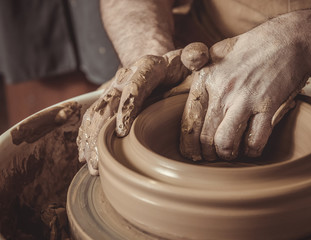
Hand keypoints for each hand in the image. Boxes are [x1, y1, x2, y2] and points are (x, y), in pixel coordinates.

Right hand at [77, 43, 208, 174]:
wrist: (160, 63)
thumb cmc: (178, 66)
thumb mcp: (190, 59)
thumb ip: (195, 56)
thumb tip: (196, 57)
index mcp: (146, 68)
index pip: (133, 88)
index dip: (125, 109)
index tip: (121, 132)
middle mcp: (124, 79)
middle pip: (107, 105)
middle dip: (100, 134)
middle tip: (99, 161)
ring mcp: (114, 91)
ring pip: (96, 115)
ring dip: (90, 141)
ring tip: (92, 166)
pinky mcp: (110, 102)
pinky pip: (93, 119)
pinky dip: (86, 137)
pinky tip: (85, 156)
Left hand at [180, 18, 310, 160]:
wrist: (288, 40)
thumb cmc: (252, 47)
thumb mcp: (217, 52)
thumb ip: (199, 72)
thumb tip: (187, 92)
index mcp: (206, 79)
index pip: (189, 120)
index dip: (188, 143)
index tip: (192, 152)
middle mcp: (221, 91)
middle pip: (205, 137)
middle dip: (207, 153)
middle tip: (212, 156)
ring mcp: (244, 100)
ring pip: (225, 143)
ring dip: (226, 155)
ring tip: (229, 154)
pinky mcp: (267, 107)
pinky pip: (254, 141)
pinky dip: (252, 151)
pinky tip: (251, 149)